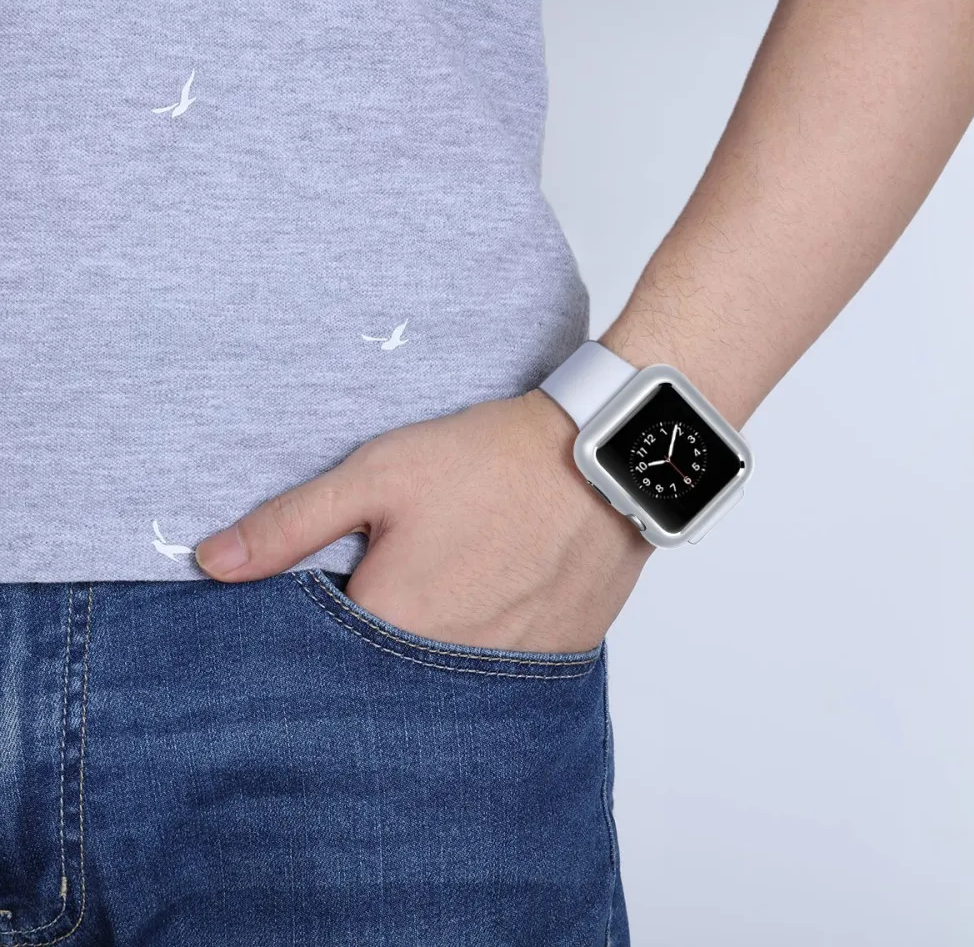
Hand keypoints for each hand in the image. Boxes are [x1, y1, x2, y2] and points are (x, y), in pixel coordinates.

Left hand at [194, 389, 654, 653]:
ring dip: (440, 640)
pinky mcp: (556, 659)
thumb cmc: (488, 461)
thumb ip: (289, 525)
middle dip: (386, 630)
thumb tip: (211, 562)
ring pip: (447, 676)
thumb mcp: (377, 476)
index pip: (323, 654)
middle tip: (415, 570)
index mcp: (392, 625)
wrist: (602, 456)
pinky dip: (491, 642)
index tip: (350, 575)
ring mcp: (509, 671)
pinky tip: (500, 591)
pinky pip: (503, 672)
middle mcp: (448, 668)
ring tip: (460, 578)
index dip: (330, 610)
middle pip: (387, 673)